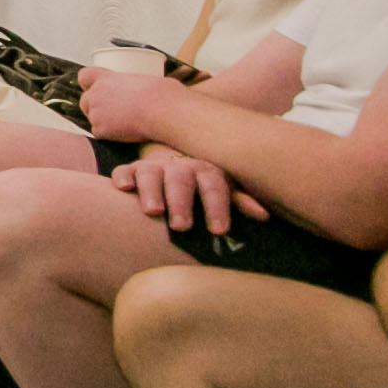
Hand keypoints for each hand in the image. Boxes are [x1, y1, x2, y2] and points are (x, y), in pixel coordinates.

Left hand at [78, 66, 175, 140]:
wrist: (165, 113)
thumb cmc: (165, 95)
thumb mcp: (149, 81)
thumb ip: (136, 85)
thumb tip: (147, 89)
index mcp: (106, 78)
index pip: (84, 76)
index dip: (89, 83)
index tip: (98, 88)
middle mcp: (96, 94)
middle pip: (85, 101)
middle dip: (95, 106)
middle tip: (114, 112)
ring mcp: (95, 113)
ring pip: (92, 118)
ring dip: (103, 121)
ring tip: (125, 123)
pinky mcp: (100, 130)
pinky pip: (99, 133)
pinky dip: (110, 135)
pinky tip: (125, 133)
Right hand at [112, 148, 260, 233]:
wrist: (172, 156)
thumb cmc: (201, 183)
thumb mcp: (223, 188)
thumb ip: (239, 200)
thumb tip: (264, 215)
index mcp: (206, 170)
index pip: (213, 185)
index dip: (217, 207)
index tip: (219, 231)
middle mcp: (179, 166)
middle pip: (181, 181)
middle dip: (182, 203)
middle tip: (182, 227)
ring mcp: (154, 167)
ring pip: (151, 174)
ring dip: (152, 192)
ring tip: (152, 212)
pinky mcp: (132, 171)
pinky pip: (124, 171)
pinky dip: (123, 177)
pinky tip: (123, 188)